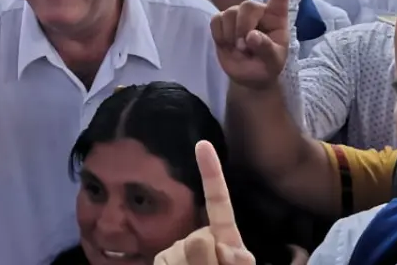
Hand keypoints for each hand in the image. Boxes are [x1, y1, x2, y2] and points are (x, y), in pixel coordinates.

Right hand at [154, 141, 253, 264]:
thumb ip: (234, 262)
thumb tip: (210, 240)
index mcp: (227, 240)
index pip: (219, 204)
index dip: (212, 174)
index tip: (203, 143)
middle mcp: (202, 240)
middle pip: (196, 239)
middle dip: (204, 261)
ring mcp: (179, 252)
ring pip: (177, 252)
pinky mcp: (162, 262)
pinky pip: (162, 262)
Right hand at [211, 0, 292, 89]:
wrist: (249, 77)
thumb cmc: (267, 65)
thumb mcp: (273, 62)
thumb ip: (265, 49)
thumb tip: (251, 36)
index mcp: (276, 18)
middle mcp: (257, 12)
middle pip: (247, 6)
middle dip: (243, 27)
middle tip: (244, 48)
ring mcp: (238, 15)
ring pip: (229, 13)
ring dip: (231, 35)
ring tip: (238, 50)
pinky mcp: (222, 22)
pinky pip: (215, 21)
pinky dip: (219, 35)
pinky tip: (226, 44)